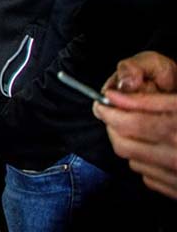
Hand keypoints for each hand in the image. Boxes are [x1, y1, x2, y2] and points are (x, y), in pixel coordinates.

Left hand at [94, 53, 176, 199]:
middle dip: (113, 126)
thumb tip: (114, 97)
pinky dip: (144, 161)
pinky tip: (154, 150)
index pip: (129, 120)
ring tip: (136, 130)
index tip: (103, 102)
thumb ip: (150, 100)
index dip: (109, 109)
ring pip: (132, 159)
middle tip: (113, 114)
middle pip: (123, 142)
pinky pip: (148, 176)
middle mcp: (176, 153)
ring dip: (127, 143)